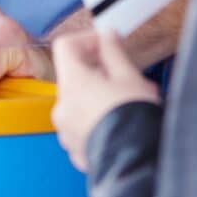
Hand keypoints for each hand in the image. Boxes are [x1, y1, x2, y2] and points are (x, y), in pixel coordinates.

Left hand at [51, 29, 160, 171]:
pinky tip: (120, 120)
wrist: (134, 161)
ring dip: (100, 94)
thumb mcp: (129, 77)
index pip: (65, 46)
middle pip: (74, 75)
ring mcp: (66, 130)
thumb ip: (114, 51)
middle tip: (127, 74)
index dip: (86, 39)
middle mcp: (62, 106)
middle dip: (100, 70)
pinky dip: (97, 116)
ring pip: (79, 100)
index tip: (105, 43)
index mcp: (72, 84)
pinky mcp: (74, 147)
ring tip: (129, 100)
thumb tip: (107, 35)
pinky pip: (82, 123)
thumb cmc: (133, 119)